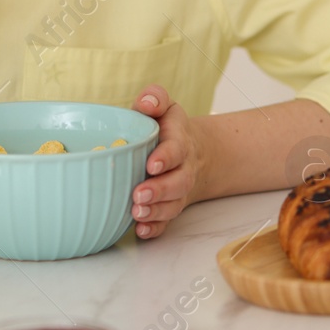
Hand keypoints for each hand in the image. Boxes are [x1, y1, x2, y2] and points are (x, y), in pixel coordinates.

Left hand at [130, 84, 208, 238]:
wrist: (192, 153)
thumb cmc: (168, 128)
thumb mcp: (165, 107)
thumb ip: (155, 98)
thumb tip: (147, 104)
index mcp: (178, 142)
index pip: (176, 149)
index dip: (166, 157)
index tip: (151, 164)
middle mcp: (183, 169)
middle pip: (177, 182)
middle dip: (159, 190)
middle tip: (138, 195)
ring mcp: (178, 191)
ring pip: (173, 205)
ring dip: (156, 211)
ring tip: (136, 213)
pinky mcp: (171, 206)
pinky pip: (168, 221)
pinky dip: (156, 228)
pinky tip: (140, 231)